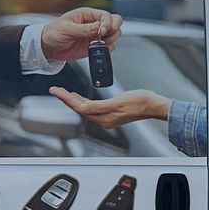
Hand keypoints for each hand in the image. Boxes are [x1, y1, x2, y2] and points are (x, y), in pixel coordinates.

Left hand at [38, 8, 121, 63]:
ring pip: (113, 36)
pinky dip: (105, 51)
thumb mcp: (67, 28)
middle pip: (115, 24)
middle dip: (112, 31)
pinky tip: (96, 51)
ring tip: (97, 45)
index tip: (101, 31)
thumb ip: (84, 29)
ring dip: (109, 41)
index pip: (106, 16)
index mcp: (88, 15)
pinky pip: (107, 48)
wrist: (47, 47)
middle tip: (103, 37)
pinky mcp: (93, 47)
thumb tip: (98, 27)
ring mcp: (95, 36)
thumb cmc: (53, 32)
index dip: (107, 23)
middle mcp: (94, 24)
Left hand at [47, 86, 168, 128]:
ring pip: (84, 108)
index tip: (56, 91)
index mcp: (103, 118)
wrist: (153, 105)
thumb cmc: (139, 102)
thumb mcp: (118, 102)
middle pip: (79, 108)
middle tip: (55, 89)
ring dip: (73, 100)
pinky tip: (80, 97)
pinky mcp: (111, 113)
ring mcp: (107, 118)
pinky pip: (92, 108)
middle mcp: (103, 120)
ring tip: (63, 92)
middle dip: (66, 99)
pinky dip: (83, 101)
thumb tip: (82, 108)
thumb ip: (98, 107)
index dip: (66, 99)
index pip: (79, 108)